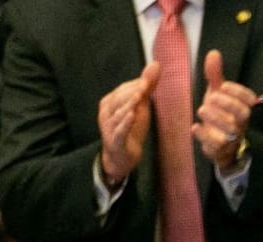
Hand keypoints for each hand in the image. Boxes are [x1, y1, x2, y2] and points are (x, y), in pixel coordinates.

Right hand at [97, 62, 159, 184]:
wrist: (122, 156)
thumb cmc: (130, 128)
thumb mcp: (140, 106)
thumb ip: (147, 86)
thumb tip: (156, 64)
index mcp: (110, 102)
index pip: (123, 90)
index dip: (136, 84)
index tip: (149, 78)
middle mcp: (106, 113)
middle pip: (119, 99)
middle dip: (133, 91)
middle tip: (146, 83)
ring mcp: (109, 127)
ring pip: (119, 113)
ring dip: (129, 104)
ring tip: (140, 95)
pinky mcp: (115, 140)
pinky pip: (120, 130)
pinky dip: (126, 122)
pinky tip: (132, 115)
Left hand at [192, 50, 257, 170]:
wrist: (220, 145)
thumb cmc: (220, 113)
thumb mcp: (217, 93)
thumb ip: (215, 75)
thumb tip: (213, 53)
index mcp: (243, 107)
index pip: (249, 98)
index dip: (237, 91)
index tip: (223, 86)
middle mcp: (241, 123)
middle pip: (242, 114)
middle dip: (227, 104)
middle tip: (211, 97)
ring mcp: (232, 137)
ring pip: (229, 129)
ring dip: (215, 118)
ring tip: (202, 110)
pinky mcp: (220, 150)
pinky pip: (216, 145)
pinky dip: (204, 135)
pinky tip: (196, 127)